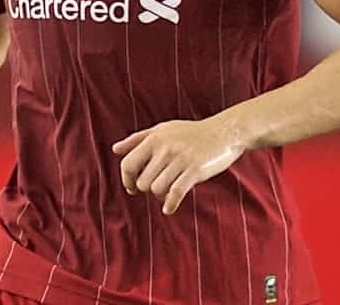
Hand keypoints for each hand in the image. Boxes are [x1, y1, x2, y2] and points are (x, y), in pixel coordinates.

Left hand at [112, 116, 245, 214]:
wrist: (224, 132)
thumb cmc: (190, 132)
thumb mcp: (162, 130)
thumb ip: (137, 139)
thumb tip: (115, 149)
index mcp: (154, 138)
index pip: (128, 164)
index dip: (127, 180)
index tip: (132, 188)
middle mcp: (165, 148)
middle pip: (142, 182)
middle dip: (147, 188)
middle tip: (157, 186)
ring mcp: (180, 160)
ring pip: (157, 189)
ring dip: (161, 195)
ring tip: (168, 190)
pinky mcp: (195, 171)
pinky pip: (175, 194)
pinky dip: (170, 205)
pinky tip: (169, 208)